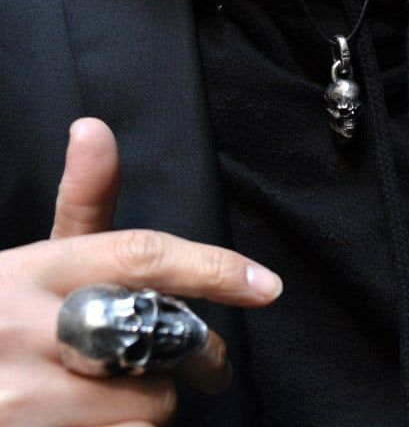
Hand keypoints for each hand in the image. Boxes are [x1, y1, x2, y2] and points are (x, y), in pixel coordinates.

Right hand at [0, 118, 282, 426]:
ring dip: (150, 404)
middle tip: (211, 367)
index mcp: (39, 270)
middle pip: (162, 341)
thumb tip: (94, 127)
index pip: (142, 257)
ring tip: (122, 394)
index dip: (213, 268)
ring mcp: (24, 398)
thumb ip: (81, 203)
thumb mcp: (35, 260)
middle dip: (199, 356)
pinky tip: (99, 421)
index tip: (267, 286)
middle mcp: (30, 330)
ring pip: (147, 408)